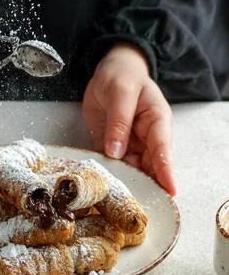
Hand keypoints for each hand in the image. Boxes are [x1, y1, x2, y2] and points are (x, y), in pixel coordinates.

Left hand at [82, 43, 175, 195]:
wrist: (108, 70)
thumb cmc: (122, 75)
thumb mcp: (121, 92)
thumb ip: (119, 122)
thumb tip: (116, 152)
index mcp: (156, 121)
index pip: (163, 150)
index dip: (166, 171)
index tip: (169, 191)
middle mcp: (146, 137)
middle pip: (150, 166)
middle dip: (147, 185)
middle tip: (141, 205)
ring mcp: (130, 145)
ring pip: (131, 170)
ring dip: (126, 183)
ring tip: (121, 201)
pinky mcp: (112, 148)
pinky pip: (112, 166)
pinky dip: (109, 176)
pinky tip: (104, 188)